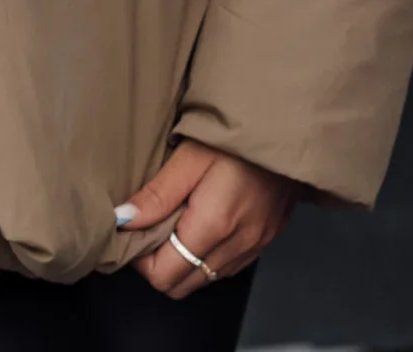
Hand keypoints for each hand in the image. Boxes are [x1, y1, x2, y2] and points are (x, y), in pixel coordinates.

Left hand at [119, 138, 299, 297]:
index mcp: (214, 226)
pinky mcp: (268, 238)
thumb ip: (158, 194)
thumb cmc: (235, 135)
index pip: (164, 275)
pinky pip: (229, 265)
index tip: (135, 230)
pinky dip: (209, 254)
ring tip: (177, 221)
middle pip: (184, 285)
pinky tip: (204, 222)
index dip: (141, 259)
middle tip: (151, 227)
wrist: (288, 125)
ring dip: (185, 260)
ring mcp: (256, 245)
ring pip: (207, 277)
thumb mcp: (190, 156)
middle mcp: (237, 246)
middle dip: (159, 263)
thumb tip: (124, 220)